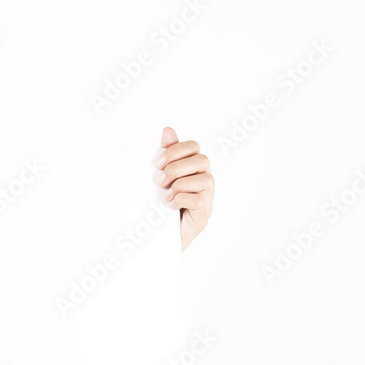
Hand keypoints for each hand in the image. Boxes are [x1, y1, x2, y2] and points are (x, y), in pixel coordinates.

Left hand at [153, 126, 213, 250]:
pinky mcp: (204, 213)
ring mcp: (207, 196)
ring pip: (205, 179)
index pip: (193, 146)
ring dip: (179, 185)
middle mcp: (204, 178)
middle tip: (158, 180)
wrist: (160, 235)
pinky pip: (200, 200)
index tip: (157, 162)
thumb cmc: (162, 202)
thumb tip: (168, 129)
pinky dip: (181, 200)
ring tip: (164, 195)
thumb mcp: (161, 177)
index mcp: (193, 167)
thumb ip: (166, 155)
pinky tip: (170, 205)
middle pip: (201, 160)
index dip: (176, 150)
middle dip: (177, 167)